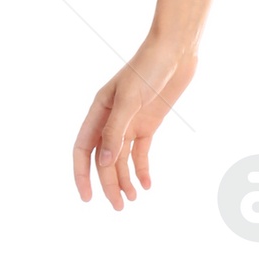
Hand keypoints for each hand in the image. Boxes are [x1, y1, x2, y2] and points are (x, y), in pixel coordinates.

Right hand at [73, 35, 196, 209]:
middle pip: (104, 159)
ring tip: (131, 200)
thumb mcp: (130, 99)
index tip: (87, 198)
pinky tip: (147, 185)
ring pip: (121, 159)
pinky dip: (142, 169)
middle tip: (118, 208)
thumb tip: (102, 163)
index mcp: (98, 111)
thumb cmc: (149, 67)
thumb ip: (115, 131)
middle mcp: (111, 119)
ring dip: (125, 179)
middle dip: (108, 184)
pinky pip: (141, 152)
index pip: (82, 149)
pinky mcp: (149, 123)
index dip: (81, 175)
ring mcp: (130, 122)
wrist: (177, 50)